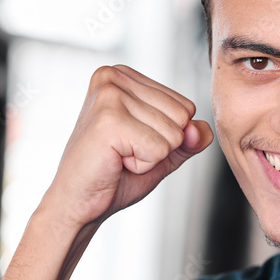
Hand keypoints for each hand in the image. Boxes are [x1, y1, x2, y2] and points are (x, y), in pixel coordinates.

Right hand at [42, 64, 213, 230]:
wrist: (78, 204)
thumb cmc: (115, 175)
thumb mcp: (162, 152)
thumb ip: (189, 138)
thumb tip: (201, 129)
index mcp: (124, 75)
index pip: (185, 105)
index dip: (166, 135)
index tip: (131, 142)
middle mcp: (114, 77)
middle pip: (182, 116)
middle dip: (160, 145)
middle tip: (124, 152)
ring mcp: (109, 95)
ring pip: (172, 133)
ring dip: (150, 156)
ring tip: (118, 157)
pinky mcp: (109, 120)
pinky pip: (159, 148)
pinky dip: (142, 165)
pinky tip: (115, 162)